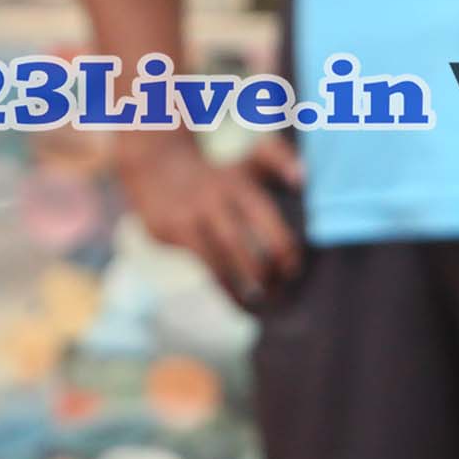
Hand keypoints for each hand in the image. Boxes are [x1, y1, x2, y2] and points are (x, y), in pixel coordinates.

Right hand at [113, 134, 302, 309]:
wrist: (155, 165)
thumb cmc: (217, 174)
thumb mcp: (248, 162)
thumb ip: (280, 159)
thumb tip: (303, 178)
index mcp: (236, 185)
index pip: (264, 219)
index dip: (282, 248)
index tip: (292, 270)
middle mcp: (210, 201)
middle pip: (237, 243)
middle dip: (259, 271)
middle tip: (277, 291)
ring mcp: (185, 217)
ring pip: (213, 258)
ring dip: (235, 283)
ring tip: (255, 299)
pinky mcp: (165, 231)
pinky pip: (196, 260)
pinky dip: (215, 278)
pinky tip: (230, 290)